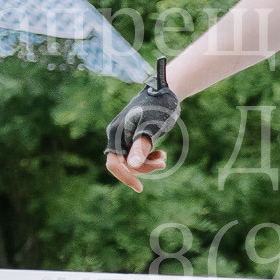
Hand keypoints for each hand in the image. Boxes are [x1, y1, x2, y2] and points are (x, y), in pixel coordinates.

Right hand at [104, 59, 179, 192]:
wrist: (166, 91)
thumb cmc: (158, 108)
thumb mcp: (151, 129)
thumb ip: (141, 147)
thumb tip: (132, 166)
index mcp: (117, 134)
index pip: (114, 163)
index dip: (125, 177)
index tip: (140, 188)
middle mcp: (117, 135)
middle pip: (124, 163)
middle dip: (143, 167)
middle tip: (163, 163)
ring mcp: (125, 135)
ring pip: (132, 159)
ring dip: (148, 163)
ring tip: (164, 158)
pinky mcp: (134, 134)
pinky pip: (138, 152)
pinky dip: (149, 156)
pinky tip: (161, 154)